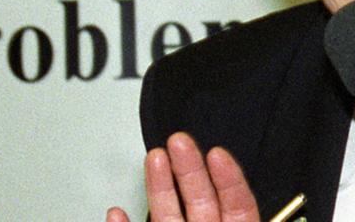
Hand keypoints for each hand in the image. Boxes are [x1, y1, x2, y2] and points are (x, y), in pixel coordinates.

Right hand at [106, 131, 260, 221]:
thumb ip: (239, 215)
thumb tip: (237, 204)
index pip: (238, 204)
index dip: (230, 178)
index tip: (217, 154)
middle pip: (200, 199)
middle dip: (189, 167)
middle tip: (180, 139)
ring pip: (167, 214)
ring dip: (158, 185)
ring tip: (154, 157)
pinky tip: (116, 212)